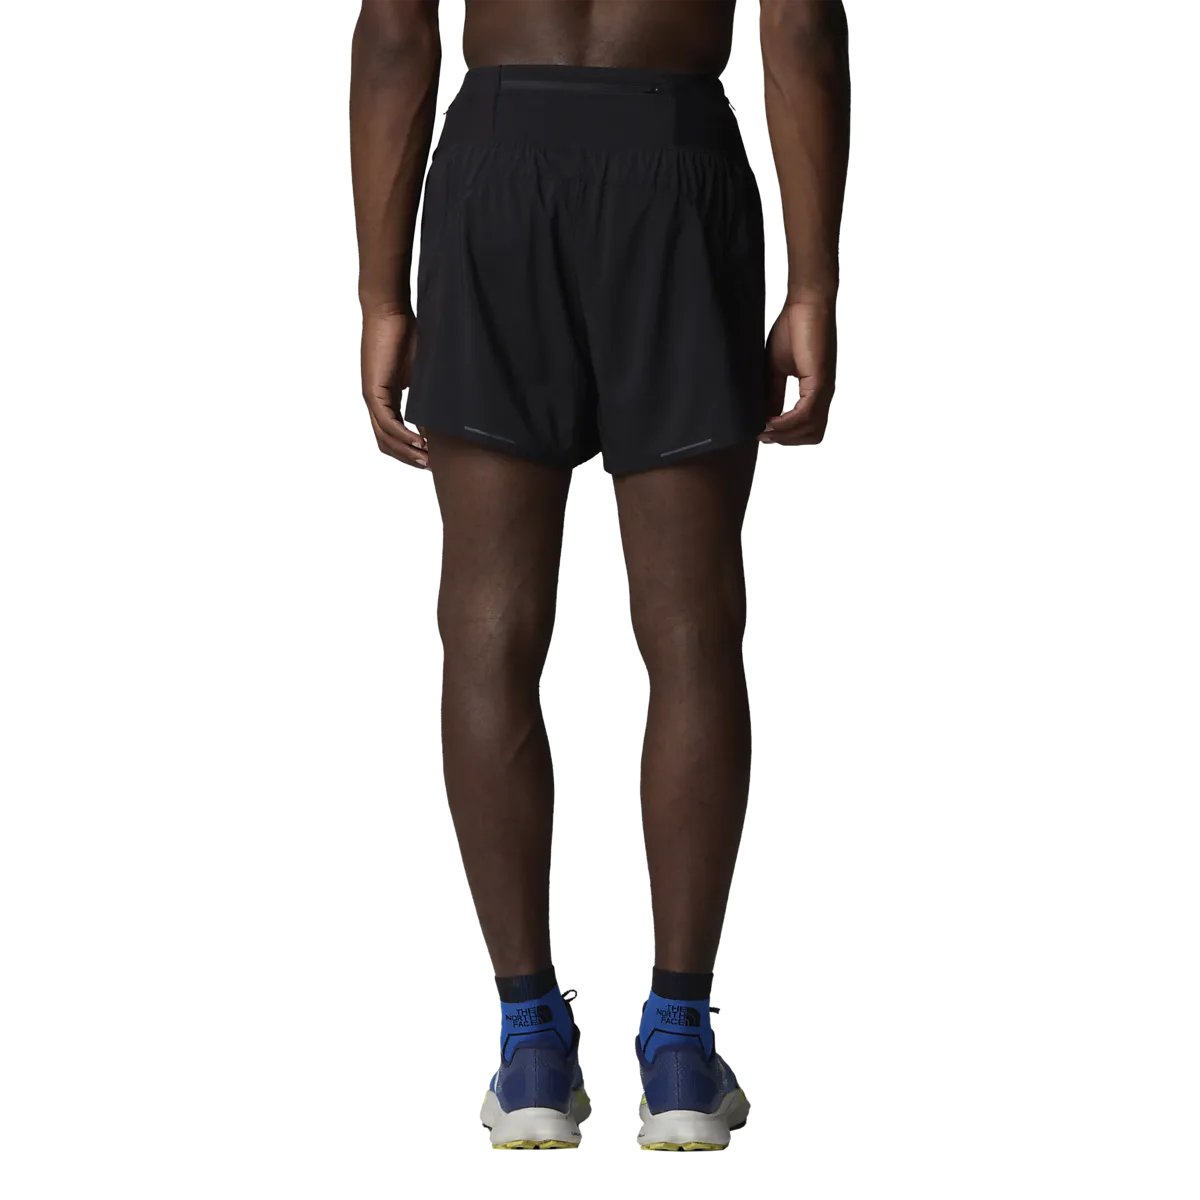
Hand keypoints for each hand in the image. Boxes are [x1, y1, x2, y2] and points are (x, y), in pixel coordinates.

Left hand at [360, 310, 427, 467]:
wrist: (391, 312)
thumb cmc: (408, 335)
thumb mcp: (422, 374)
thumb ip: (426, 397)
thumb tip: (439, 419)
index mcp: (386, 399)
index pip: (393, 434)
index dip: (409, 449)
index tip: (429, 457)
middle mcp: (375, 401)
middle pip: (386, 442)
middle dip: (408, 457)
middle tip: (428, 466)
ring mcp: (372, 397)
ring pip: (385, 436)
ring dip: (406, 451)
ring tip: (426, 458)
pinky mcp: (374, 390)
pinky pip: (388, 421)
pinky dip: (403, 434)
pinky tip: (420, 441)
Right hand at [761, 297, 837, 446]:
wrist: (805, 305)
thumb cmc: (795, 327)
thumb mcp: (776, 368)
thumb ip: (774, 393)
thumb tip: (767, 413)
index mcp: (815, 390)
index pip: (806, 426)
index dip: (785, 435)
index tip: (763, 434)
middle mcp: (822, 392)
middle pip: (811, 434)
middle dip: (785, 440)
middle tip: (764, 436)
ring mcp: (823, 387)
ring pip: (809, 428)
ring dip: (785, 434)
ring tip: (765, 429)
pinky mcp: (819, 380)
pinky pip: (805, 412)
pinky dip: (787, 422)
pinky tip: (771, 421)